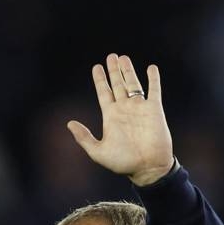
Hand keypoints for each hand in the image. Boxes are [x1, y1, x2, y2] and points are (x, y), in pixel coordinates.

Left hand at [67, 53, 174, 185]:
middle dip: (114, 71)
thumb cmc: (123, 163)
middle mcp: (124, 109)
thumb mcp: (98, 152)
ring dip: (128, 71)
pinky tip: (151, 68)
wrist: (148, 168)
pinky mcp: (154, 110)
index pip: (104, 93)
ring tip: (123, 58)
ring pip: (133, 84)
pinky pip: (154, 90)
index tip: (96, 67)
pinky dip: (153, 79)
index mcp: (111, 116)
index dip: (100, 80)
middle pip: (117, 84)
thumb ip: (84, 138)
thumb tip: (69, 123)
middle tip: (111, 56)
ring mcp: (140, 108)